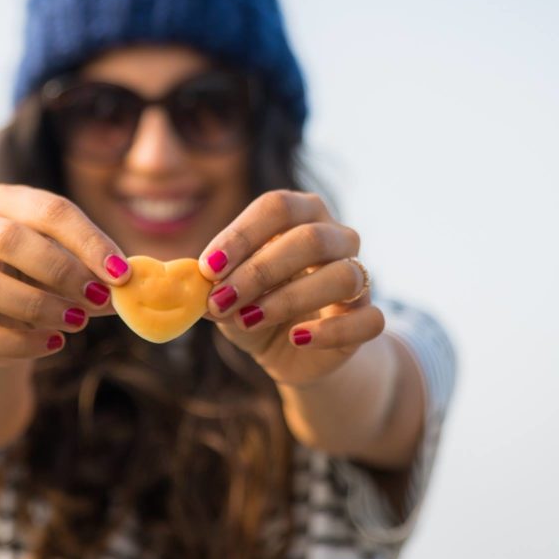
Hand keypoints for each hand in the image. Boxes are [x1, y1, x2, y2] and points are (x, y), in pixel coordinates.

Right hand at [0, 184, 130, 363]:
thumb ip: (100, 269)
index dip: (89, 241)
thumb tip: (137, 283)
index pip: (50, 210)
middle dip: (61, 271)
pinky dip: (20, 343)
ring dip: (40, 306)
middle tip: (99, 298)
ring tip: (78, 323)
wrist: (0, 315)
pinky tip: (53, 342)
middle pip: (8, 239)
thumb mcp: (73, 263)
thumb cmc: (45, 276)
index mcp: (8, 202)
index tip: (122, 273)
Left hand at [197, 190, 384, 387]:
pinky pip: (368, 319)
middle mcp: (336, 237)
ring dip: (289, 299)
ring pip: (342, 276)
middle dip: (260, 271)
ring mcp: (358, 277)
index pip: (277, 206)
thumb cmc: (255, 307)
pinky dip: (331, 331)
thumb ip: (210, 287)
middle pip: (310, 239)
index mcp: (300, 215)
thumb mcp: (226, 296)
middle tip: (222, 299)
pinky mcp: (368, 318)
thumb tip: (190, 285)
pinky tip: (297, 338)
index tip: (209, 268)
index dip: (242, 235)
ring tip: (249, 319)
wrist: (289, 351)